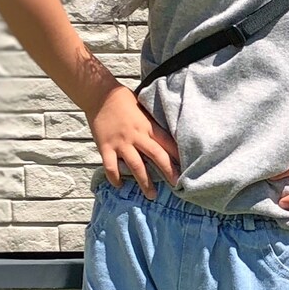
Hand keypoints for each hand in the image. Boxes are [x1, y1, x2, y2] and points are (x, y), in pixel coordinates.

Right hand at [87, 84, 180, 199]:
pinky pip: (111, 167)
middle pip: (157, 156)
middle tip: (176, 185)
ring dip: (145, 182)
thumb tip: (168, 136)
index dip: (178, 156)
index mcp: (148, 126)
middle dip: (168, 172)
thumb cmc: (124, 100)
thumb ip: (153, 124)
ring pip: (136, 166)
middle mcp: (137, 135)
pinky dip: (115, 178)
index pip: (168, 143)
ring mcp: (121, 143)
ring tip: (152, 195)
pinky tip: (120, 185)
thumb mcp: (144, 109)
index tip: (188, 167)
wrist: (100, 94)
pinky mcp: (106, 147)